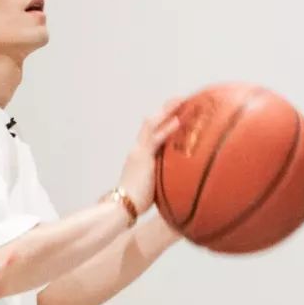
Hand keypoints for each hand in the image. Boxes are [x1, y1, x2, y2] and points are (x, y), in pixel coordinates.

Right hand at [117, 98, 183, 214]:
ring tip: (181, 100)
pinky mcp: (142, 157)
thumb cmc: (137, 201)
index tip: (176, 111)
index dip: (163, 120)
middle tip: (180, 98)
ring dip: (167, 111)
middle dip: (165, 109)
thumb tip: (180, 179)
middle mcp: (138, 149)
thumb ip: (163, 176)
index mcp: (141, 154)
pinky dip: (167, 129)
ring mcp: (139, 151)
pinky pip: (156, 139)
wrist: (122, 206)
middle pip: (152, 122)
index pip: (152, 131)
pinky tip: (178, 121)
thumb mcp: (153, 184)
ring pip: (152, 124)